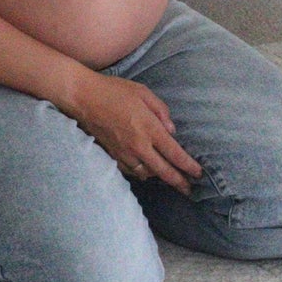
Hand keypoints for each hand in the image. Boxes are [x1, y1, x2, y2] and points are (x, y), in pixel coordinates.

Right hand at [71, 73, 202, 193]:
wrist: (83, 98)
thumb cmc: (114, 91)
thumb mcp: (144, 93)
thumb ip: (161, 112)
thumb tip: (172, 131)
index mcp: (149, 128)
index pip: (174, 153)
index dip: (188, 166)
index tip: (198, 174)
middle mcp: (138, 145)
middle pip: (163, 171)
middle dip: (178, 182)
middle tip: (189, 190)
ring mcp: (124, 152)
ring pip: (147, 173)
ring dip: (159, 177)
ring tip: (169, 178)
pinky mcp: (112, 155)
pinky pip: (131, 171)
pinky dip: (141, 173)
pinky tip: (146, 171)